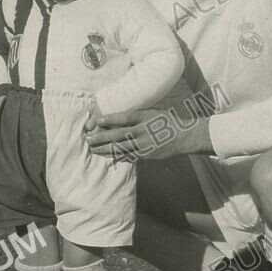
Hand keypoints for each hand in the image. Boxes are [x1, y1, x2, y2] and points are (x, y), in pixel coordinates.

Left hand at [84, 108, 210, 159]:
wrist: (183, 137)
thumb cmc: (166, 122)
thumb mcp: (152, 113)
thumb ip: (137, 116)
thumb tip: (118, 118)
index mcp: (145, 117)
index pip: (125, 118)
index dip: (111, 119)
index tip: (97, 121)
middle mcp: (144, 131)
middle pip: (119, 134)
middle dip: (102, 137)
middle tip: (88, 139)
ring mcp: (144, 144)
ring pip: (121, 147)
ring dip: (105, 149)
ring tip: (93, 149)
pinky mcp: (146, 154)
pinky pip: (129, 156)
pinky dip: (117, 156)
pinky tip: (107, 157)